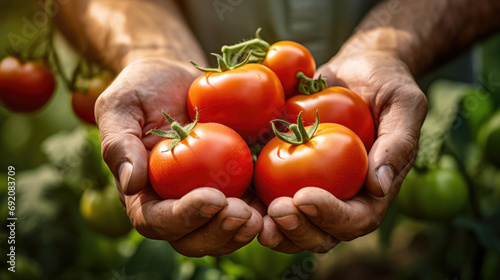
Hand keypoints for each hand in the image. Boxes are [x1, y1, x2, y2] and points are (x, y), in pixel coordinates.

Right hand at [96, 58, 262, 256]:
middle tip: (242, 213)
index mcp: (144, 194)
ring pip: (222, 232)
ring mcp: (206, 198)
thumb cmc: (142, 90)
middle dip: (218, 232)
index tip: (212, 198)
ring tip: (263, 216)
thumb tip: (130, 184)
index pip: (158, 221)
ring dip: (242, 231)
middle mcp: (174, 204)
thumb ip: (119, 144)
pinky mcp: (233, 186)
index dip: (184, 217)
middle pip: (192, 239)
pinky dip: (264, 213)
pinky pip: (248, 209)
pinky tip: (280, 202)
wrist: (176, 80)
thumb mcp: (120, 107)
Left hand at [258, 47, 427, 252]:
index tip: (305, 197)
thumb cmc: (386, 83)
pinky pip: (271, 197)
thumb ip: (397, 143)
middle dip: (299, 229)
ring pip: (294, 226)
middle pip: (322, 233)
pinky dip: (254, 204)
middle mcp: (343, 197)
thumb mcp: (403, 104)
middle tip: (277, 210)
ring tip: (252, 217)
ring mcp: (314, 188)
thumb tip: (380, 187)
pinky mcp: (288, 175)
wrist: (357, 69)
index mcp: (373, 190)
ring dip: (274, 228)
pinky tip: (234, 197)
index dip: (331, 216)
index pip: (357, 218)